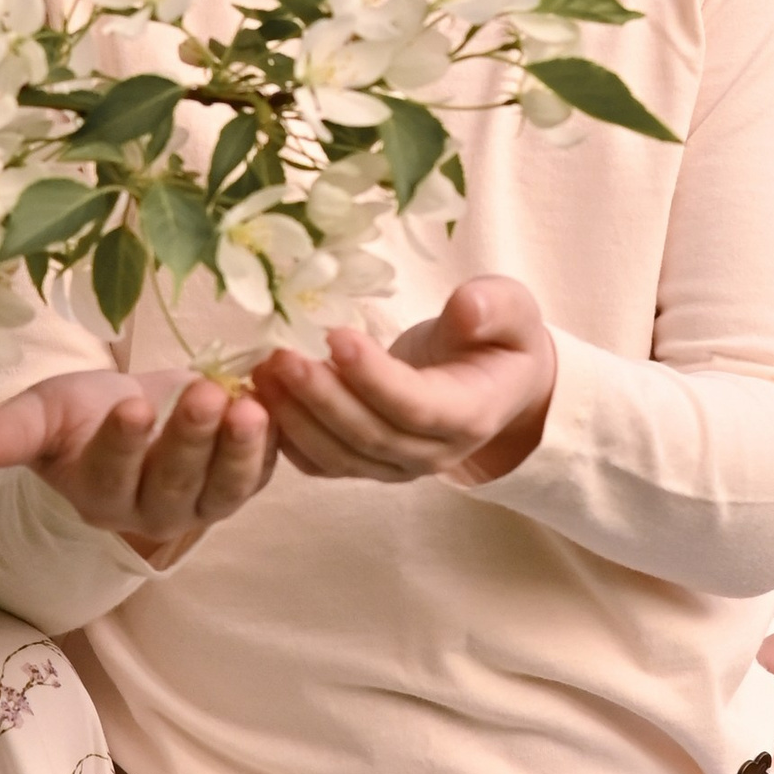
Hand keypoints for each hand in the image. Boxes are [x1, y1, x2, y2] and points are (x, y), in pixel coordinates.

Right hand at [0, 365, 276, 562]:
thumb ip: (13, 430)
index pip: (110, 473)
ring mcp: (201, 503)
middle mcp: (151, 511)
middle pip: (173, 483)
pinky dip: (273, 442)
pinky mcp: (242, 485)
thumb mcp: (46, 412)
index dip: (122, 444)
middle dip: (189, 439)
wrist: (135, 412)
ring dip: (239, 448)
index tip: (131, 405)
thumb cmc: (82, 413)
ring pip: (222, 487)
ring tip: (249, 405)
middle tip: (202, 394)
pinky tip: (278, 400)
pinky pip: (261, 472)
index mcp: (98, 494)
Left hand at [250, 277, 556, 484]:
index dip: (375, 378)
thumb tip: (467, 307)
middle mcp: (432, 453)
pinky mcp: (366, 464)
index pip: (417, 406)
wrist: (495, 383)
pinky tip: (261, 399)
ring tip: (262, 372)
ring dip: (295, 418)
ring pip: (339, 456)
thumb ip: (494, 308)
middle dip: (321, 398)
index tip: (337, 336)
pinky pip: (321, 463)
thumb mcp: (513, 312)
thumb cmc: (499, 339)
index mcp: (470, 415)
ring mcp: (396, 466)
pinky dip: (287, 437)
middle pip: (369, 436)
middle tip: (280, 356)